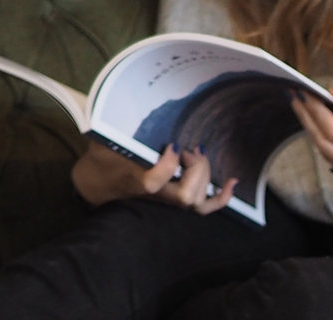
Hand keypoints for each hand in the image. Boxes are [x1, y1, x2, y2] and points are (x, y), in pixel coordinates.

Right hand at [70, 142, 240, 213]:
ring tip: (199, 154)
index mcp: (137, 180)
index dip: (169, 164)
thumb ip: (117, 125)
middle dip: (195, 169)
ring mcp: (169, 201)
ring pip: (197, 201)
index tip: (172, 144)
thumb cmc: (104, 157)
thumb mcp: (104, 138)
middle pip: (187, 195)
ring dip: (206, 176)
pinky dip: (222, 198)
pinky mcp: (177, 201)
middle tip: (189, 148)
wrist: (99, 183)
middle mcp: (158, 196)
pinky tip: (233, 183)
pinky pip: (204, 207)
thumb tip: (126, 100)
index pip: (156, 181)